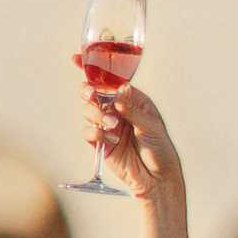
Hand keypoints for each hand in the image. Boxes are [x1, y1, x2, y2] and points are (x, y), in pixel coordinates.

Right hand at [75, 73, 178, 204]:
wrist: (156, 179)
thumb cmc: (160, 149)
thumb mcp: (151, 127)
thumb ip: (133, 109)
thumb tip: (120, 90)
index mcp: (132, 99)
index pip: (110, 79)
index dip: (93, 68)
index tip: (77, 58)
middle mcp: (117, 109)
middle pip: (94, 93)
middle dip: (88, 92)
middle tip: (92, 95)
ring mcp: (108, 125)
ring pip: (88, 111)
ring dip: (98, 116)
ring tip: (113, 126)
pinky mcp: (100, 143)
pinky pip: (88, 133)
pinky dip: (97, 135)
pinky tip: (112, 141)